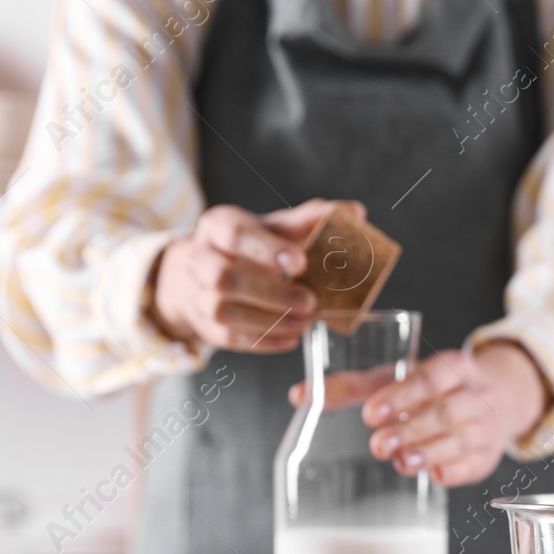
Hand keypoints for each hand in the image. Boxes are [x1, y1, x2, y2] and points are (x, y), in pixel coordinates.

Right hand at [149, 199, 363, 351]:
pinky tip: (292, 337)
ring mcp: (198, 294)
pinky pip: (231, 338)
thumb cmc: (249, 247)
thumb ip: (311, 220)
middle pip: (223, 277)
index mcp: (218, 226)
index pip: (235, 234)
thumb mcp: (274, 227)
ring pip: (224, 311)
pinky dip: (265, 341)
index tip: (300, 262)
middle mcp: (200, 259)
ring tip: (305, 321)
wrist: (206, 272)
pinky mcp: (207, 325)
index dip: (267, 250)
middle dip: (270, 293)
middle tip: (310, 301)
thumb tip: (355, 212)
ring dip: (269, 320)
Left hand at [345, 342, 548, 486]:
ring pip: (460, 441)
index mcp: (454, 366)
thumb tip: (299, 396)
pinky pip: (472, 465)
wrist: (499, 398)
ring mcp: (484, 427)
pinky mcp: (485, 456)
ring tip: (400, 462)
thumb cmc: (435, 388)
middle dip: (411, 430)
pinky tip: (436, 475)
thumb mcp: (399, 377)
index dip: (402, 395)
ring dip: (429, 453)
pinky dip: (454, 471)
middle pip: (444, 412)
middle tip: (378, 444)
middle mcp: (475, 395)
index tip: (372, 413)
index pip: (430, 378)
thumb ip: (352, 387)